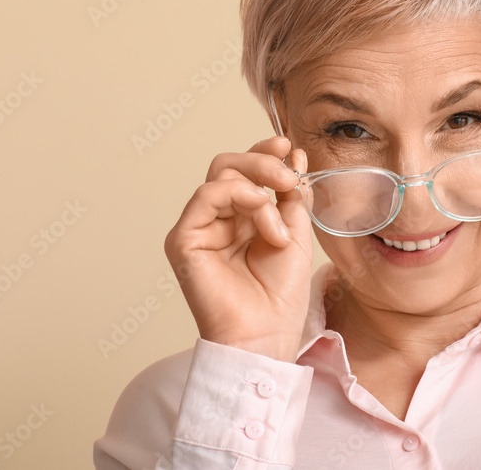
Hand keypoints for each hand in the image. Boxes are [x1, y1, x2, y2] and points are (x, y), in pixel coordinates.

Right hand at [164, 136, 312, 361]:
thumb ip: (292, 194)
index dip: (264, 151)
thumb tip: (295, 153)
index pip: (245, 170)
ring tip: (281, 221)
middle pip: (228, 165)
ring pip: (221, 176)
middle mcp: (217, 219)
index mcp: (242, 218)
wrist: (267, 334)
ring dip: (260, 188)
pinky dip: (243, 199)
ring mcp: (198, 228)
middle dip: (263, 161)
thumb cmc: (280, 295)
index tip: (289, 146)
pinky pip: (207, 196)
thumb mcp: (297, 231)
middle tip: (289, 176)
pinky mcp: (183, 240)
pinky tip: (266, 224)